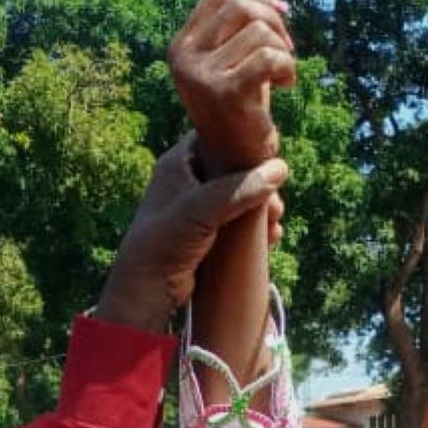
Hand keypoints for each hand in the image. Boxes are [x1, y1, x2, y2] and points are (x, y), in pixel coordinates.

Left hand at [92, 135, 289, 332]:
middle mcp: (188, 180)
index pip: (216, 137)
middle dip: (260, 185)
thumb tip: (280, 169)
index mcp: (178, 163)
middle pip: (234, 170)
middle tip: (274, 204)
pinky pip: (238, 222)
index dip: (243, 143)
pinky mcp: (206, 232)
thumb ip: (239, 188)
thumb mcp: (202, 210)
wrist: (147, 289)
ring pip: (241, 197)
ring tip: (274, 223)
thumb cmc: (164, 242)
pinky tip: (271, 237)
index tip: (269, 156)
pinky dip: (255, 228)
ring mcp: (198, 208)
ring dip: (262, 208)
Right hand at [169, 0, 298, 175]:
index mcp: (181, 46)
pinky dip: (288, 66)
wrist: (239, 162)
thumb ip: (242, 8)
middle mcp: (183, 59)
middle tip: (286, 50)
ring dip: (284, 50)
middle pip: (240, 6)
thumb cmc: (242, 104)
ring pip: (260, 32)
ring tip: (284, 74)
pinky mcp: (224, 94)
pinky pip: (269, 56)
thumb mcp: (240, 50)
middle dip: (274, 21)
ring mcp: (200, 77)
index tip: (279, 19)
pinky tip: (287, 85)